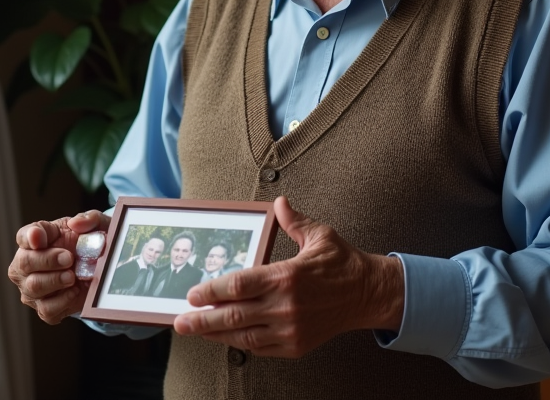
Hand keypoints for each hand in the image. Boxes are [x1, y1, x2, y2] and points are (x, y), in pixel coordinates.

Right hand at [8, 209, 108, 323]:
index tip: (39, 237)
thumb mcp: (93, 226)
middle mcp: (26, 265)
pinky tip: (74, 290)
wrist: (96, 271)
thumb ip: (89, 219)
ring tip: (73, 276)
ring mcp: (32, 289)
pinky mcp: (44, 309)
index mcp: (35, 240)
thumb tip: (77, 223)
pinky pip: (47, 309)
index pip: (24, 235)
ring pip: (34, 287)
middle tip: (69, 258)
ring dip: (55, 280)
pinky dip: (63, 301)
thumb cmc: (86, 245)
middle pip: (24, 263)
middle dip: (48, 260)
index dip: (30, 236)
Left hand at [172, 196, 403, 357]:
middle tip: (181, 320)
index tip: (192, 293)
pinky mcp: (296, 345)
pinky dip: (239, 342)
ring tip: (195, 330)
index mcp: (287, 276)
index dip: (211, 291)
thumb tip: (279, 202)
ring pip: (243, 336)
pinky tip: (225, 337)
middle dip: (202, 319)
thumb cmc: (342, 263)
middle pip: (233, 315)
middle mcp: (286, 306)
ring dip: (216, 334)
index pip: (238, 286)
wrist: (368, 294)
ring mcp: (290, 329)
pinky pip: (260, 347)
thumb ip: (293, 220)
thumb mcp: (320, 234)